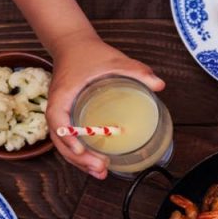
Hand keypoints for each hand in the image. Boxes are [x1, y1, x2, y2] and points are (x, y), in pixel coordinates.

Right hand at [47, 35, 164, 178]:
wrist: (73, 45)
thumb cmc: (90, 53)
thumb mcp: (114, 60)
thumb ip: (137, 70)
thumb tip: (159, 85)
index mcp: (63, 94)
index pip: (58, 119)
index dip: (67, 137)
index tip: (80, 150)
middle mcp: (58, 107)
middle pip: (61, 139)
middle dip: (78, 158)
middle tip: (100, 168)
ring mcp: (61, 114)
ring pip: (64, 143)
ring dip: (79, 161)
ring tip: (99, 173)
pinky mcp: (67, 117)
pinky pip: (69, 139)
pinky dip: (79, 153)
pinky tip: (94, 163)